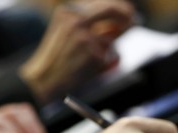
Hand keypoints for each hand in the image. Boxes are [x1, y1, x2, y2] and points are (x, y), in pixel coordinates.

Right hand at [20, 0, 134, 103]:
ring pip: (111, 36)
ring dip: (108, 47)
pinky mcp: (92, 52)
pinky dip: (104, 63)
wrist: (43, 79)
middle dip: (126, 15)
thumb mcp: (67, 34)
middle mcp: (76, 20)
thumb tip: (118, 23)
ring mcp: (85, 36)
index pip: (102, 3)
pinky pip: (109, 55)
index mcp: (68, 12)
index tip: (128, 13)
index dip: (119, 7)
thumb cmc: (56, 59)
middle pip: (112, 9)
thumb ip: (91, 26)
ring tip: (92, 59)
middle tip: (134, 21)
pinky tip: (87, 68)